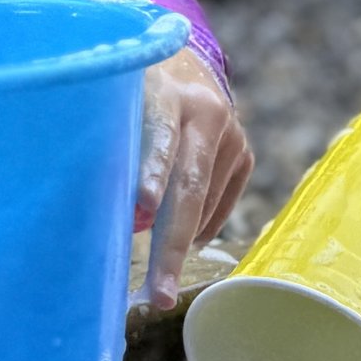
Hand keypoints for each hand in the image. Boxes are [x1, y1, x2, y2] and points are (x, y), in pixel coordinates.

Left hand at [135, 46, 253, 308]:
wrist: (183, 66)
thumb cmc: (131, 96)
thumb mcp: (116, 107)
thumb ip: (118, 151)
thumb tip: (129, 220)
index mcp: (166, 92)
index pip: (159, 135)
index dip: (151, 171)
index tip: (142, 208)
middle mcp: (207, 111)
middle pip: (190, 186)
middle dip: (171, 246)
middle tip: (158, 294)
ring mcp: (232, 134)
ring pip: (204, 205)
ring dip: (177, 240)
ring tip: (157, 271)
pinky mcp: (244, 153)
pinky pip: (219, 206)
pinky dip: (197, 227)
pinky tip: (183, 234)